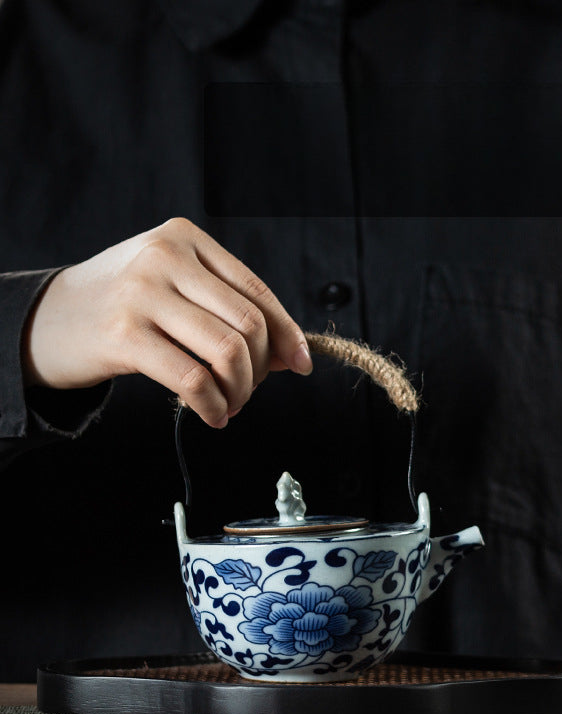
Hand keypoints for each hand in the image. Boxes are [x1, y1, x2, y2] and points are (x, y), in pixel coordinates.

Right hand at [22, 217, 312, 427]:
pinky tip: (213, 415)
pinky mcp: (124, 335)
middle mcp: (166, 257)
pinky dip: (213, 405)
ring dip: (240, 390)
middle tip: (248, 391)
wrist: (46, 318)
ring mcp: (143, 293)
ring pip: (228, 350)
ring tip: (231, 405)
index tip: (301, 364)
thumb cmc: (123, 306)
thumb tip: (292, 354)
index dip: (287, 333)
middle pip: (249, 324)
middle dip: (261, 368)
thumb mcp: (175, 288)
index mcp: (185, 238)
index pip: (256, 291)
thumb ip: (228, 310)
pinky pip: (193, 379)